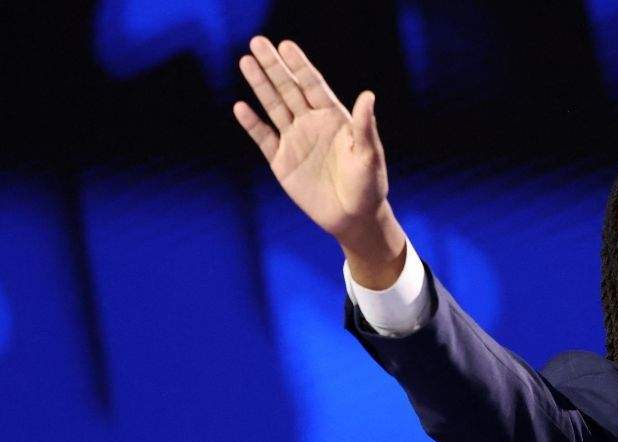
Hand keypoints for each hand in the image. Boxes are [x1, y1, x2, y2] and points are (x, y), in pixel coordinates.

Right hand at [233, 37, 388, 247]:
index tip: (286, 45)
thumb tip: (368, 95)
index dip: (299, 65)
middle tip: (257, 41)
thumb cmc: (369, 186)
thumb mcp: (369, 155)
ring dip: (260, 86)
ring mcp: (296, 141)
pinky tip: (241, 107)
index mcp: (334, 118)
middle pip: (289, 89)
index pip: (313, 85)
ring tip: (245, 61)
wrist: (354, 218)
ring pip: (274, 107)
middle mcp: (312, 124)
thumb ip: (365, 126)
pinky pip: (264, 138)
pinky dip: (252, 123)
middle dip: (274, 66)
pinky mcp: (282, 162)